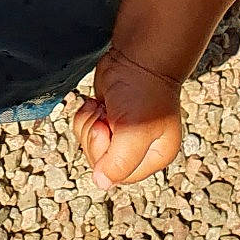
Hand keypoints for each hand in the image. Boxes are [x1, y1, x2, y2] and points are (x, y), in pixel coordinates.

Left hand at [70, 47, 184, 190]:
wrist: (138, 56)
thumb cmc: (143, 90)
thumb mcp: (134, 130)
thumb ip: (119, 162)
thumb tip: (101, 183)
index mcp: (154, 155)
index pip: (120, 175)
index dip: (106, 157)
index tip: (108, 131)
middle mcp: (139, 148)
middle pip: (101, 161)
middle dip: (95, 137)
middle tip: (106, 118)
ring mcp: (122, 133)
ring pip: (90, 145)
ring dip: (89, 125)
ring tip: (104, 109)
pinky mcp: (107, 118)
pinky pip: (85, 129)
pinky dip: (86, 115)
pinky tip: (98, 104)